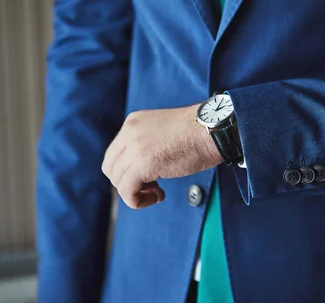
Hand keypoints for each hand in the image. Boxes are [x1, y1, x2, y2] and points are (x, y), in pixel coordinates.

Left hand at [102, 104, 223, 208]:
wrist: (213, 130)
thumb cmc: (200, 133)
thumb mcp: (165, 131)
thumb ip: (148, 143)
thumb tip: (141, 169)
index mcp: (134, 122)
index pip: (115, 153)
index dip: (127, 170)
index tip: (148, 176)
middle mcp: (129, 132)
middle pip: (111, 167)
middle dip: (128, 182)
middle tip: (152, 185)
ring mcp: (134, 148)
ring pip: (118, 181)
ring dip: (136, 192)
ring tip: (158, 192)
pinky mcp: (142, 164)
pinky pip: (127, 191)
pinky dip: (138, 201)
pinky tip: (158, 196)